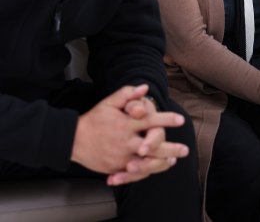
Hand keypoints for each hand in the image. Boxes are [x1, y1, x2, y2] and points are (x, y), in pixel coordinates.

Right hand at [71, 85, 187, 184]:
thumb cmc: (95, 119)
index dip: (166, 119)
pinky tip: (157, 167)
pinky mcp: (116, 167)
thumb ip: (127, 94)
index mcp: (125, 124)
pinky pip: (134, 172)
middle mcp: (125, 141)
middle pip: (152, 145)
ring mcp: (120, 156)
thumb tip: (145, 87)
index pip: (150, 120)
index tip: (181, 120)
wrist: (73, 140)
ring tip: (173, 160)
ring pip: (146, 162)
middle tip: (185, 149)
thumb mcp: (109, 102)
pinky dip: (147, 171)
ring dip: (161, 162)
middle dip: (170, 148)